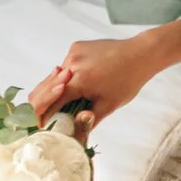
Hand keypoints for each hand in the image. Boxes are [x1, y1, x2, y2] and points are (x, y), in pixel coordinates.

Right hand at [31, 36, 161, 128]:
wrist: (141, 53)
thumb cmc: (128, 80)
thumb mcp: (109, 105)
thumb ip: (88, 119)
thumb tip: (72, 133)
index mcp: (79, 80)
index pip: (51, 102)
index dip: (43, 116)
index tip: (39, 126)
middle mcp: (72, 64)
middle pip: (47, 87)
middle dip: (46, 103)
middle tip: (47, 116)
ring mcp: (73, 53)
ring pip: (56, 77)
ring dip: (59, 88)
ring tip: (75, 96)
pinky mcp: (76, 47)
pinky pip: (66, 65)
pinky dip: (68, 76)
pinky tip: (85, 80)